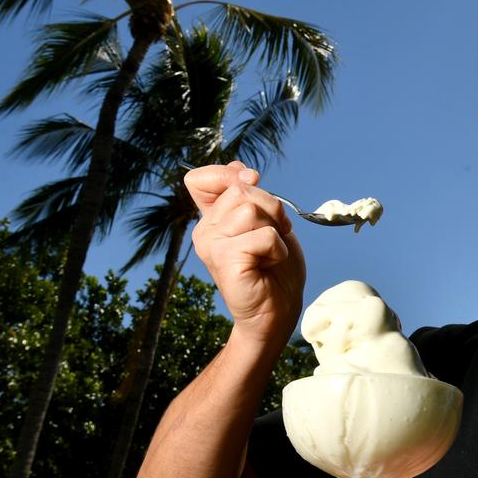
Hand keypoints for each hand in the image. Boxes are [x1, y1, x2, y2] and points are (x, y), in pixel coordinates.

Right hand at [186, 162, 305, 343]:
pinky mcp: (223, 260)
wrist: (278, 309)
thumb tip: (239, 168)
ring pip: (251, 210)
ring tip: (270, 253)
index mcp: (211, 218)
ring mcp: (210, 245)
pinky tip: (268, 265)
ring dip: (275, 231)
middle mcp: (204, 230)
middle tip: (273, 236)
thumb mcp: (267, 221)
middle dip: (271, 209)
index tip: (252, 190)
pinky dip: (277, 249)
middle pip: (240, 190)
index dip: (229, 177)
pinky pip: (263, 235)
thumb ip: (249, 196)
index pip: (200, 179)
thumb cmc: (276, 267)